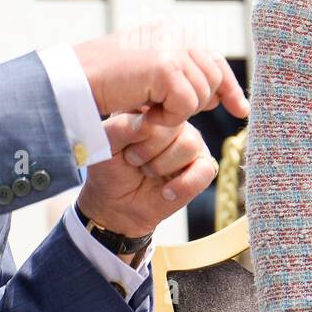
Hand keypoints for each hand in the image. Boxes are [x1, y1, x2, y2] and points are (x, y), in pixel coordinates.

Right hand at [73, 28, 247, 126]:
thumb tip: (216, 95)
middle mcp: (177, 33)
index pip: (214, 59)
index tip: (241, 110)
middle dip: (202, 101)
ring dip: (178, 112)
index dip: (229, 86)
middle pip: (213, 76)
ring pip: (202, 93)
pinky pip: (186, 105)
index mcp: (174, 30)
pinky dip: (169, 118)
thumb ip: (180, 77)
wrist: (72, 82)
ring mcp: (172, 47)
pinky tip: (147, 115)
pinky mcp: (165, 66)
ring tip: (150, 111)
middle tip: (170, 114)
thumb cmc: (104, 83)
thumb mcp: (149, 75)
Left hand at [77, 109, 217, 238]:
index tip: (124, 146)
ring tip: (148, 172)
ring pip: (189, 146)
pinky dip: (182, 185)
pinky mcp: (204, 166)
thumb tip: (147, 124)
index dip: (140, 131)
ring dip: (161, 166)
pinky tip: (166, 191)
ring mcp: (192, 142)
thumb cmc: (113, 168)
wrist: (119, 204)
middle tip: (134, 161)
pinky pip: (204, 170)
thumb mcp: (106, 145)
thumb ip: (120, 127)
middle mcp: (175, 121)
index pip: (157, 107)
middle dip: (148, 151)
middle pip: (174, 126)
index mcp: (151, 107)